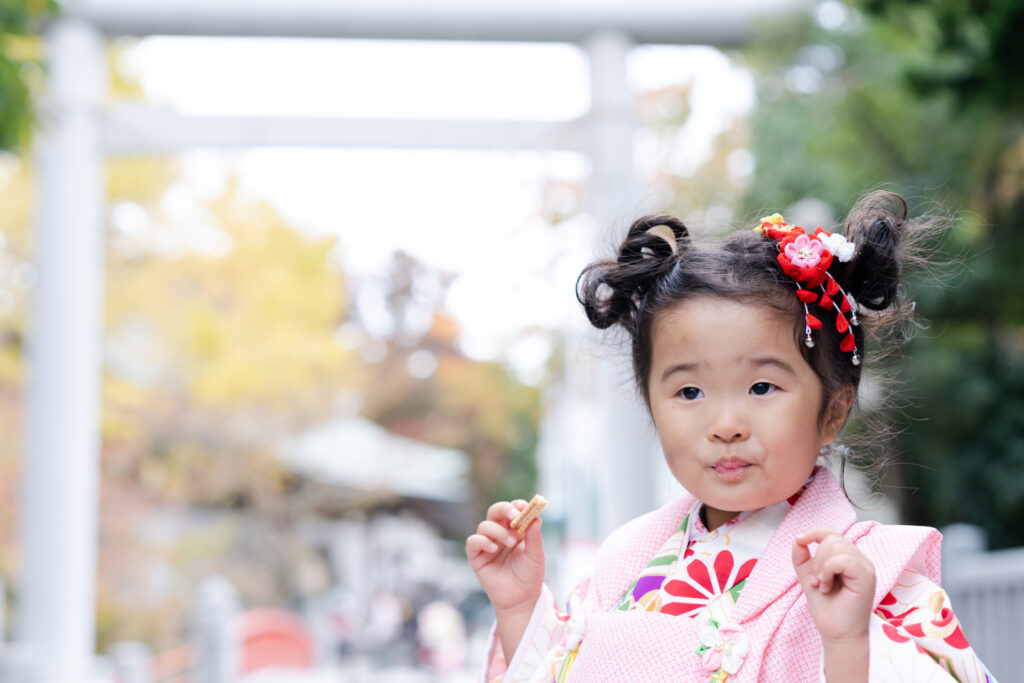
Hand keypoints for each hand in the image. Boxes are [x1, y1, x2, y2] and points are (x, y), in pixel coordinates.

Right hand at [466, 499, 545, 613]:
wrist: (521, 599)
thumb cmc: (530, 576)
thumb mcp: (536, 555)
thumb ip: (534, 536)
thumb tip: (536, 518)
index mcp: (514, 530)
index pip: (512, 510)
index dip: (516, 506)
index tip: (524, 506)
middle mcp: (499, 534)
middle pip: (495, 511)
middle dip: (504, 509)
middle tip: (515, 515)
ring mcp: (487, 544)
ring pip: (485, 525)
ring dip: (498, 531)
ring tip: (511, 543)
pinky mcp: (477, 557)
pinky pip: (473, 541)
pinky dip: (482, 541)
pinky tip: (494, 548)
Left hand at [792, 529, 874, 643]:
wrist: (836, 632)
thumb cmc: (826, 607)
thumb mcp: (809, 576)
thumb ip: (802, 557)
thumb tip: (797, 537)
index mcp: (849, 557)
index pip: (832, 533)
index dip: (814, 532)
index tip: (799, 540)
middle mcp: (860, 559)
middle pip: (831, 539)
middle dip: (816, 560)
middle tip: (817, 582)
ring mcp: (865, 567)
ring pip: (835, 546)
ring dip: (821, 567)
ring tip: (824, 586)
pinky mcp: (867, 576)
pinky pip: (842, 559)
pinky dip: (828, 570)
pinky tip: (827, 586)